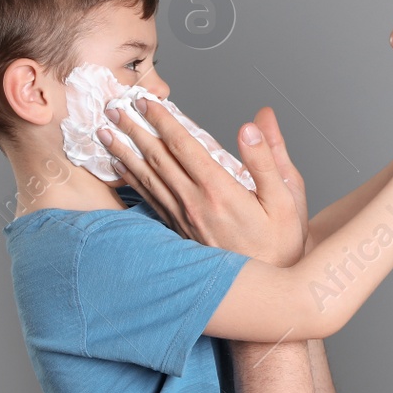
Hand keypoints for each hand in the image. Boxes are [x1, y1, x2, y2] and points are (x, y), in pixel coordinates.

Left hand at [99, 101, 307, 264]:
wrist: (265, 291)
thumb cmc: (281, 243)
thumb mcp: (287, 197)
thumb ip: (267, 158)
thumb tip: (253, 123)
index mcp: (220, 190)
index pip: (184, 147)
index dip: (163, 121)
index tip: (146, 101)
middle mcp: (195, 204)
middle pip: (157, 159)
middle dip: (134, 130)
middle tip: (113, 107)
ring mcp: (183, 219)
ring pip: (147, 178)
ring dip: (125, 152)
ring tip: (105, 132)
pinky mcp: (180, 231)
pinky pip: (150, 199)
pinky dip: (132, 179)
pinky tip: (121, 167)